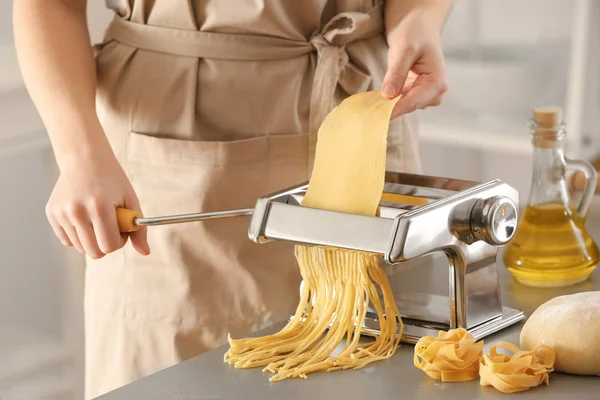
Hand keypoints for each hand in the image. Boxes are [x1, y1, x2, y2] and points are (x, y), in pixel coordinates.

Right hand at [46, 142, 149, 258]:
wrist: (85, 158)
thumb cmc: (112, 179)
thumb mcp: (131, 199)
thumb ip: (138, 229)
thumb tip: (145, 253)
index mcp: (99, 207)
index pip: (109, 245)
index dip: (120, 241)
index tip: (122, 229)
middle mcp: (77, 211)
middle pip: (94, 252)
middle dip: (106, 244)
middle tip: (111, 226)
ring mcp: (61, 213)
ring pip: (80, 248)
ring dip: (92, 240)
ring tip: (97, 220)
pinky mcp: (51, 213)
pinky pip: (67, 241)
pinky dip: (78, 236)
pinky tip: (84, 218)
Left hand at [382, 9, 448, 118]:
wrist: (418, 26)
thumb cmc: (414, 33)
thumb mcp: (404, 50)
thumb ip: (396, 73)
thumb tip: (388, 95)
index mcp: (437, 82)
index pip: (413, 102)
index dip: (395, 110)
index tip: (378, 117)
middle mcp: (436, 91)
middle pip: (410, 106)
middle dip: (392, 107)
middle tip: (370, 109)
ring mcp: (427, 93)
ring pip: (405, 106)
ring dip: (391, 104)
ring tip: (375, 101)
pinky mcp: (417, 92)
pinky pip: (403, 101)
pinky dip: (391, 100)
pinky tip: (380, 96)